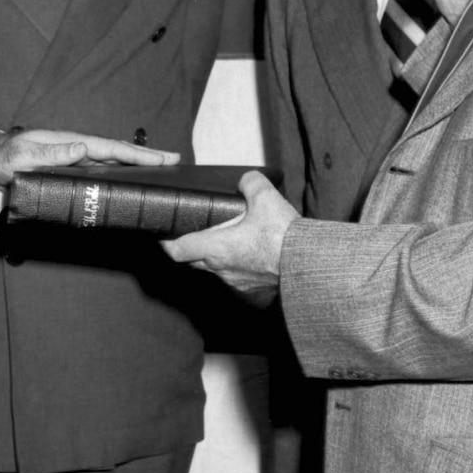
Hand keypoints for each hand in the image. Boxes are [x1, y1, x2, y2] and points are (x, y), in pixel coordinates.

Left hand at [0, 129, 179, 189]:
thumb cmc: (6, 158)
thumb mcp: (24, 156)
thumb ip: (51, 154)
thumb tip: (82, 148)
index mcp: (72, 143)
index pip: (111, 149)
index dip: (137, 154)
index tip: (162, 157)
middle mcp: (79, 151)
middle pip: (119, 155)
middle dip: (147, 158)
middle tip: (176, 161)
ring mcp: (76, 162)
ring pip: (113, 164)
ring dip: (137, 167)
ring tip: (162, 172)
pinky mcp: (72, 173)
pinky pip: (101, 174)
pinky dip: (119, 176)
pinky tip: (131, 183)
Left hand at [160, 172, 297, 300]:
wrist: (308, 266)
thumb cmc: (284, 237)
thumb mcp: (265, 197)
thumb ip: (250, 182)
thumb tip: (246, 180)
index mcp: (216, 248)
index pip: (178, 250)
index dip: (167, 242)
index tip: (164, 235)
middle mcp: (222, 269)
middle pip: (193, 262)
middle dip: (191, 249)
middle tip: (194, 234)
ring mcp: (237, 283)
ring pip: (216, 271)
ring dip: (217, 259)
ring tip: (228, 242)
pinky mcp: (253, 292)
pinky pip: (237, 280)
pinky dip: (238, 268)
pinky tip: (250, 257)